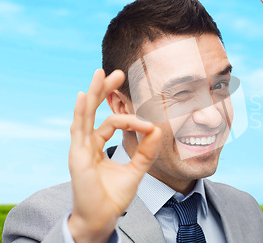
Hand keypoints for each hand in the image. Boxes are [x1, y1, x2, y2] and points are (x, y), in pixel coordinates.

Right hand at [67, 69, 160, 242]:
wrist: (104, 217)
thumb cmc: (114, 196)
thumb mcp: (136, 169)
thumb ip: (146, 151)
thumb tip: (157, 129)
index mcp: (98, 146)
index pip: (113, 122)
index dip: (132, 120)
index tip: (149, 125)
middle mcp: (87, 144)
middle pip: (95, 111)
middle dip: (105, 91)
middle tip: (118, 73)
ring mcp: (80, 148)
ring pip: (85, 114)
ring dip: (94, 93)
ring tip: (101, 73)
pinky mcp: (78, 155)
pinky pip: (79, 129)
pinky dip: (82, 111)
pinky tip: (85, 95)